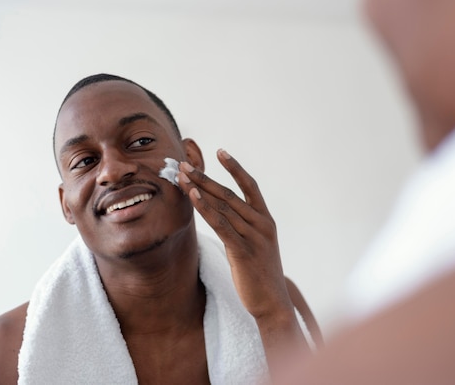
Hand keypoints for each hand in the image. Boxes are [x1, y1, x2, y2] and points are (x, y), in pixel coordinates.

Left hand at [177, 149, 294, 322]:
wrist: (273, 303)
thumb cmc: (260, 275)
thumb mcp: (254, 246)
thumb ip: (241, 229)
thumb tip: (220, 216)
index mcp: (266, 220)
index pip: (250, 186)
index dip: (235, 168)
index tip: (220, 152)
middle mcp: (262, 224)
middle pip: (229, 193)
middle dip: (204, 177)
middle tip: (184, 163)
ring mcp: (254, 237)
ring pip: (223, 206)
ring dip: (199, 189)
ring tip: (181, 177)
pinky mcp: (244, 251)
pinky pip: (221, 225)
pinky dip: (206, 209)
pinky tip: (193, 198)